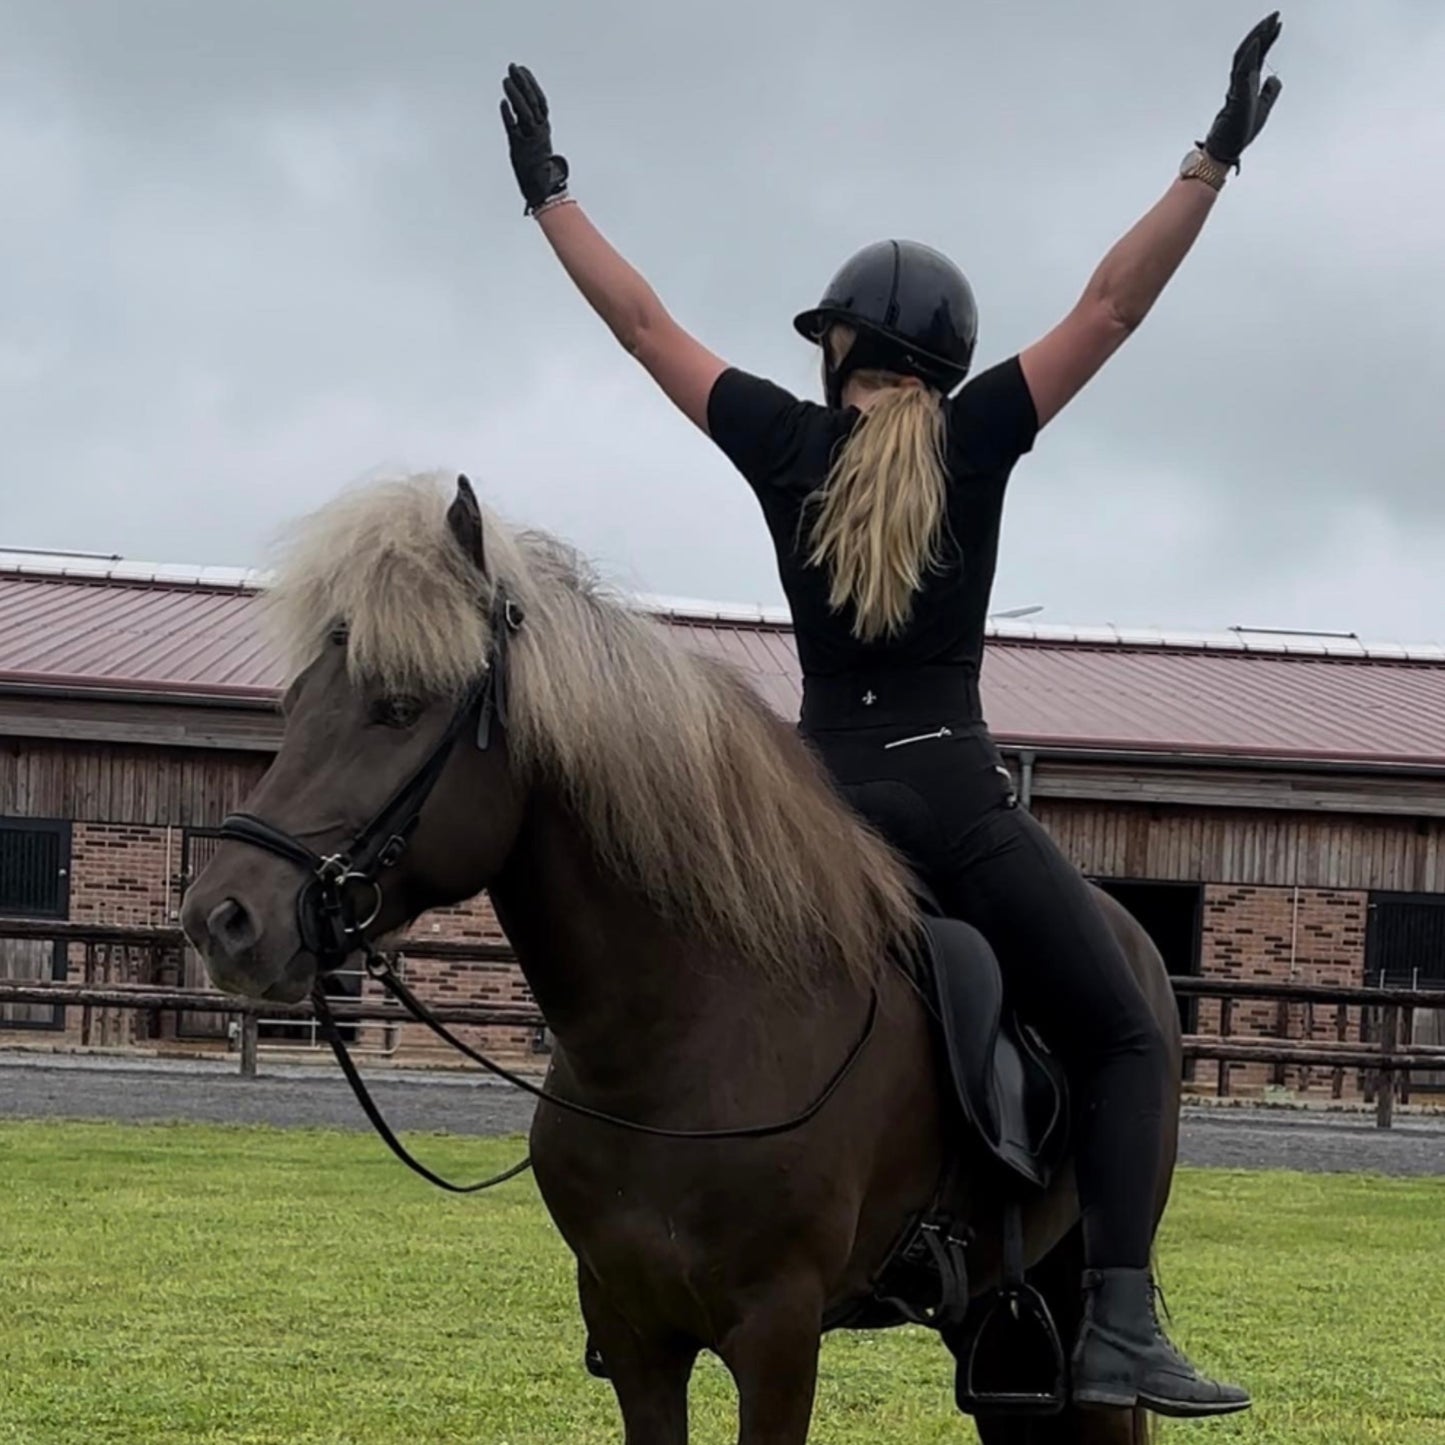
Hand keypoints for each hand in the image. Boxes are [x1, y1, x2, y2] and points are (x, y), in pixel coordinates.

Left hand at [500, 63, 569, 214]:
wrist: (543, 190)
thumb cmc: (538, 169)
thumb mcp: (534, 143)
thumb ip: (526, 126)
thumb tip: (513, 108)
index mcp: (544, 128)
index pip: (539, 100)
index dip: (531, 83)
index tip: (522, 69)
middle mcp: (540, 131)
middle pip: (533, 101)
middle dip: (523, 83)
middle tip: (512, 67)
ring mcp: (531, 139)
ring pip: (525, 112)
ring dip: (516, 95)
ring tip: (505, 80)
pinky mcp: (520, 148)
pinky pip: (515, 129)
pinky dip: (509, 115)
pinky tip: (502, 103)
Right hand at [1202, 12, 1283, 167]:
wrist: (1226, 151)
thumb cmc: (1240, 134)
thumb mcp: (1263, 108)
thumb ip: (1269, 93)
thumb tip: (1274, 78)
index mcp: (1246, 83)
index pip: (1257, 55)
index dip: (1267, 39)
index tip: (1277, 24)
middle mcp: (1240, 82)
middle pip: (1251, 50)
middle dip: (1263, 31)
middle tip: (1275, 15)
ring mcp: (1236, 87)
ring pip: (1245, 56)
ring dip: (1257, 37)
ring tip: (1269, 23)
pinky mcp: (1235, 95)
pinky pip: (1242, 71)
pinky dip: (1250, 55)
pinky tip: (1258, 42)